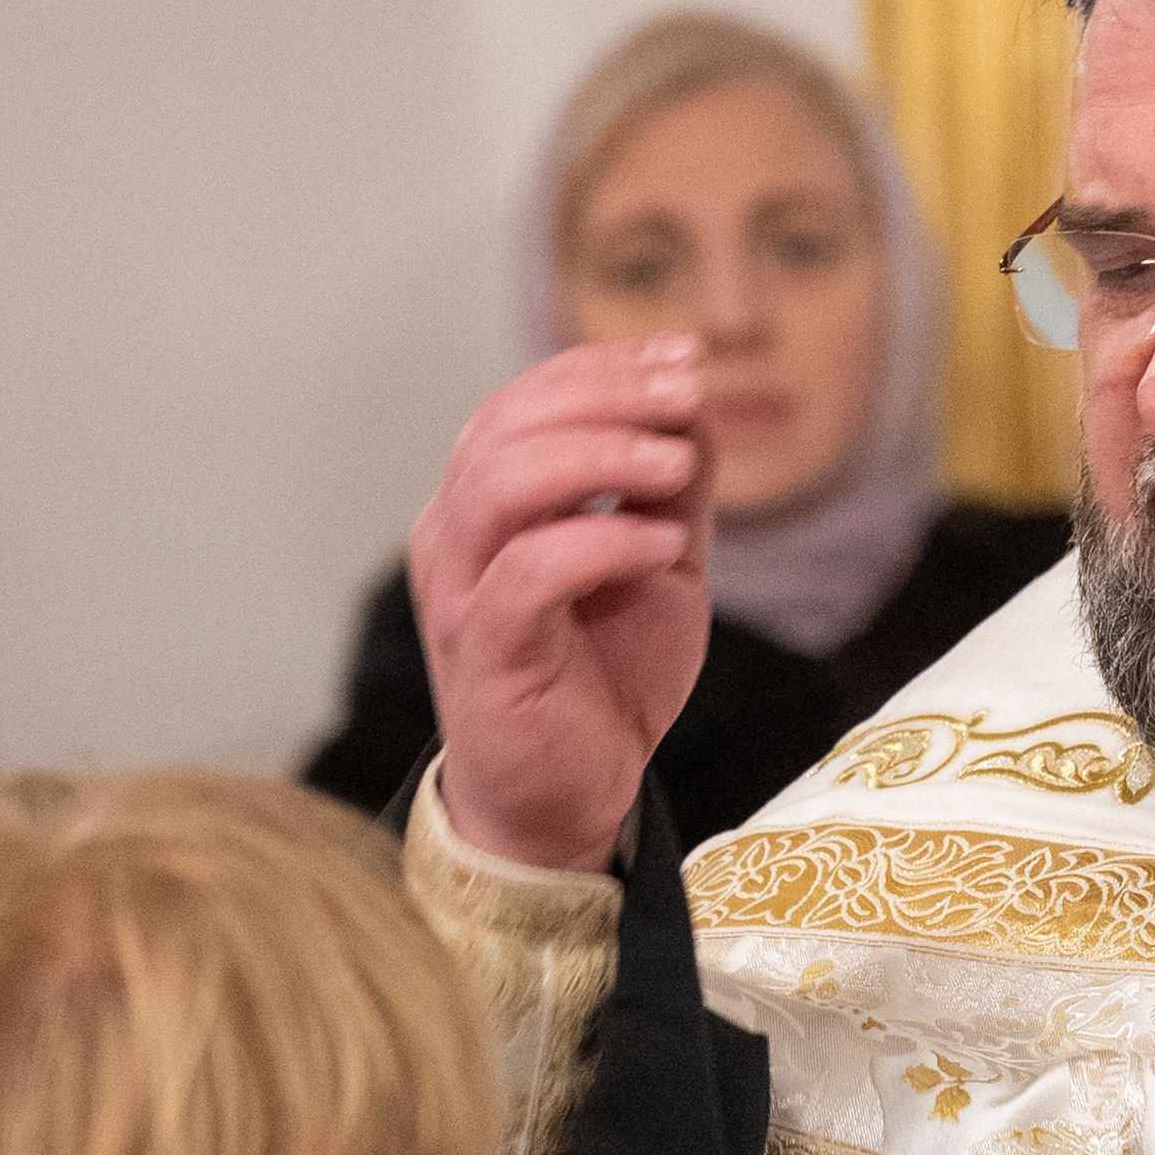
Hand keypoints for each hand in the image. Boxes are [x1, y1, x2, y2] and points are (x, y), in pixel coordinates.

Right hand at [410, 336, 711, 871]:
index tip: (685, 357)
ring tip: (677, 469)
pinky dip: (603, 542)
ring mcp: (462, 591)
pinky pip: (529, 571)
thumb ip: (669, 490)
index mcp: (486, 503)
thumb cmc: (605, 679)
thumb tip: (698, 406)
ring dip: (600, 456)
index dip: (604, 366)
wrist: (572, 798)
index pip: (523, 401)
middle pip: (506, 423)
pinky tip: (664, 547)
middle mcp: (457, 534)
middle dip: (606, 394)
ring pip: (501, 481)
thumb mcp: (657, 564)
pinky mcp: (486, 649)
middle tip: (688, 397)